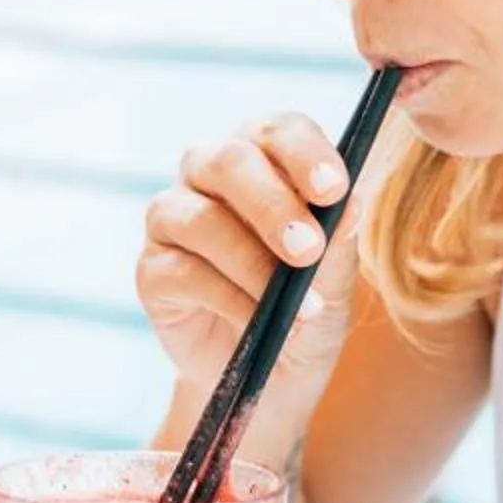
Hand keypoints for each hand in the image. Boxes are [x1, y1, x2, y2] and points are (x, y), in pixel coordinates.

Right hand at [137, 112, 367, 456]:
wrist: (277, 372)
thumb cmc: (310, 303)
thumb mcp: (337, 274)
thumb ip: (338, 237)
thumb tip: (349, 206)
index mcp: (263, 155)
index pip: (279, 130)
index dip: (304, 153)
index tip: (334, 189)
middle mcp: (209, 173)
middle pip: (229, 161)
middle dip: (273, 205)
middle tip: (310, 250)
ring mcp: (173, 218)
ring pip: (201, 218)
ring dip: (255, 263)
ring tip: (301, 307)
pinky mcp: (153, 270)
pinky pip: (185, 273)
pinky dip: (231, 299)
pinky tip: (261, 323)